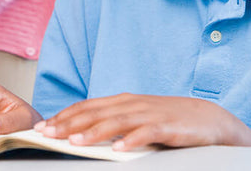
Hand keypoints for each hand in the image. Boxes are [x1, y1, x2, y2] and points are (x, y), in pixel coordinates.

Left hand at [34, 93, 250, 149]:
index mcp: (121, 101)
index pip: (86, 106)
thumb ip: (113, 122)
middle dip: (68, 123)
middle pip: (94, 112)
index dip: (64, 115)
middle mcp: (130, 103)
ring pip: (115, 121)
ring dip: (92, 132)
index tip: (43, 127)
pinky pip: (145, 133)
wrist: (207, 118)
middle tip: (47, 134)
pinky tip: (117, 149)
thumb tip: (83, 133)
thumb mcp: (136, 117)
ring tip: (73, 142)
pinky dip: (130, 140)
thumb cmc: (167, 119)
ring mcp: (147, 113)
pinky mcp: (166, 125)